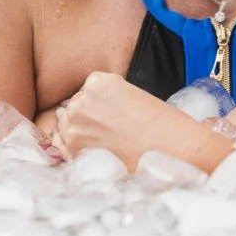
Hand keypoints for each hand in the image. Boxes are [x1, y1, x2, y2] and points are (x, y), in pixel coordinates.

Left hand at [52, 72, 231, 171]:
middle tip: (108, 135)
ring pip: (65, 127)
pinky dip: (73, 151)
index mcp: (98, 81)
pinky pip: (62, 147)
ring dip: (79, 136)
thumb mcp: (133, 98)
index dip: (96, 108)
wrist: (174, 150)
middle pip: (73, 109)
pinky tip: (91, 153)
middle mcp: (82, 100)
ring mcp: (75, 125)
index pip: (85, 93)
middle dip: (86, 121)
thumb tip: (93, 116)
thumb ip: (108, 101)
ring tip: (104, 145)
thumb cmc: (161, 126)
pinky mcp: (75, 150)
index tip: (108, 119)